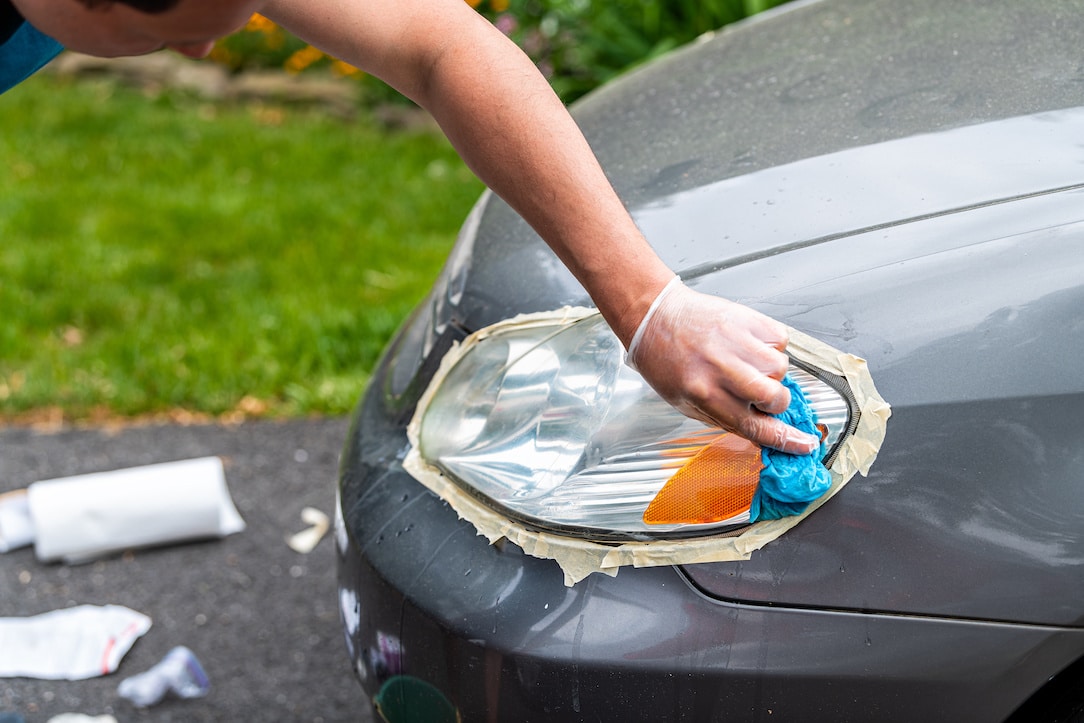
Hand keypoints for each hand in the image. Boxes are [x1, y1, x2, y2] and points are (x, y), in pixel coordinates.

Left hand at [626, 278, 819, 454]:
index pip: (755, 426)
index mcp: (704, 395)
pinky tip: (747, 344)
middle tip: (759, 394)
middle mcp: (722, 370)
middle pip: (776, 398)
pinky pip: (780, 340)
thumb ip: (725, 418)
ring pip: (782, 368)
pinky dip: (770, 345)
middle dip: (775, 402)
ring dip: (770, 371)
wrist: (655, 316)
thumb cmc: (666, 360)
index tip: (805, 444)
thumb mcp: (686, 402)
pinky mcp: (747, 319)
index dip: (786, 439)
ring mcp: (736, 342)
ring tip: (745, 361)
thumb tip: (762, 431)